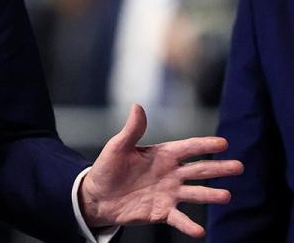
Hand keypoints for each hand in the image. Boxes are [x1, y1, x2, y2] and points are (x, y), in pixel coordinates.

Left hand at [79, 104, 242, 237]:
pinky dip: (189, 225)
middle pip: (199, 170)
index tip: (223, 143)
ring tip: (226, 196)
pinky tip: (199, 231)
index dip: (204, 145)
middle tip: (239, 167)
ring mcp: (169, 194)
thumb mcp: (117, 147)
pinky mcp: (162, 212)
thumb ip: (131, 130)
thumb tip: (137, 106)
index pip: (187, 148)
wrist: (97, 197)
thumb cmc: (107, 169)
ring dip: (210, 195)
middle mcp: (170, 174)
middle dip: (219, 168)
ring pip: (195, 194)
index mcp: (162, 155)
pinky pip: (179, 219)